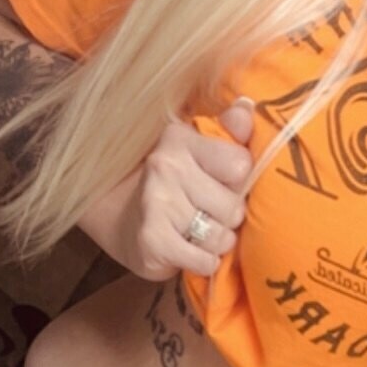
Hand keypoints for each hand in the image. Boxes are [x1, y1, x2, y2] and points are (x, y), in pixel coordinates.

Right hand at [79, 97, 254, 279]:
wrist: (120, 218)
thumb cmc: (174, 182)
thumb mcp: (198, 148)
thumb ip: (230, 130)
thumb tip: (246, 105)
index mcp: (181, 139)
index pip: (240, 165)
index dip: (241, 182)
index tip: (227, 184)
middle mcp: (166, 167)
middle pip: (234, 206)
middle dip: (230, 217)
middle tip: (212, 213)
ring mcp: (156, 204)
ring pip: (221, 236)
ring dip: (218, 241)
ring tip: (201, 231)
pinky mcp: (151, 242)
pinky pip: (204, 260)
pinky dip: (205, 261)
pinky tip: (193, 250)